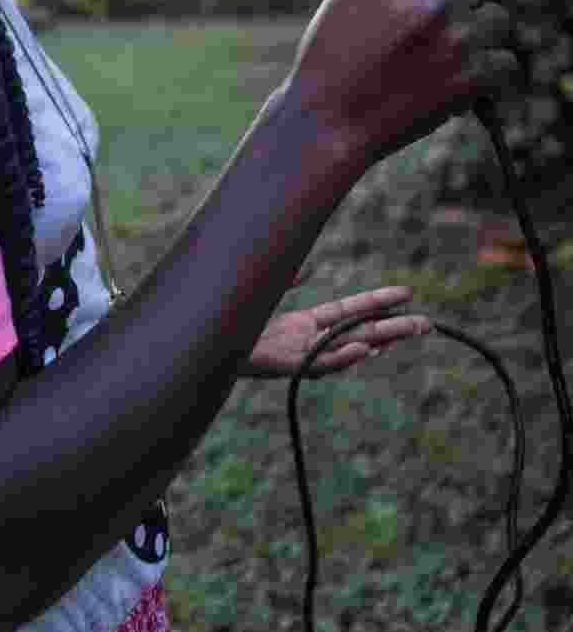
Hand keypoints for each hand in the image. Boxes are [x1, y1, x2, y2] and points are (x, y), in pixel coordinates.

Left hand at [240, 282, 431, 379]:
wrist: (203, 340)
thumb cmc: (231, 320)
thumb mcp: (264, 291)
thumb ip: (289, 279)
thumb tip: (313, 264)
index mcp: (307, 323)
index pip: (352, 310)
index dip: (379, 301)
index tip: (407, 294)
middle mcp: (310, 341)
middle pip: (361, 331)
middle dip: (395, 327)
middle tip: (428, 324)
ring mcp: (302, 355)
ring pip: (350, 348)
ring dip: (381, 340)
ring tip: (411, 330)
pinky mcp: (289, 367)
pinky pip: (323, 365)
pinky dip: (344, 358)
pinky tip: (365, 350)